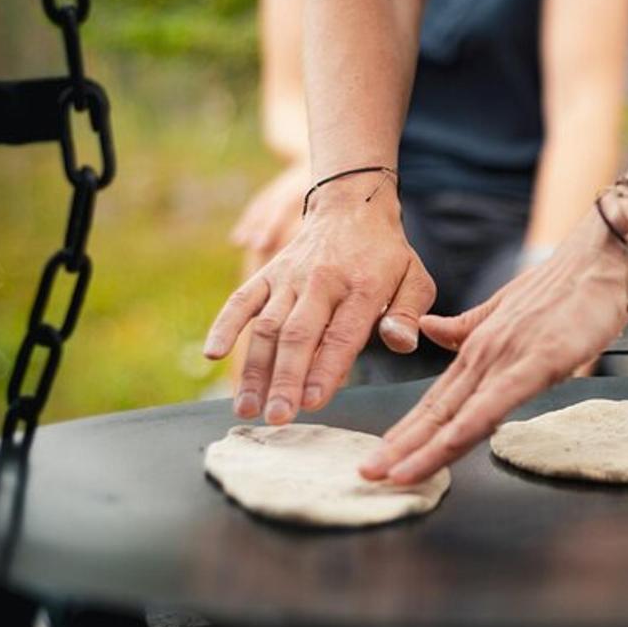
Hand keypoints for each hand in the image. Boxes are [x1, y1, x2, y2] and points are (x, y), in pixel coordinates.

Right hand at [204, 175, 436, 423]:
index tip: (314, 402)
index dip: (326, 369)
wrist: (352, 209)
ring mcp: (290, 277)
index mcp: (362, 287)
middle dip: (286, 379)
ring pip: (267, 325)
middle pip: (298, 335)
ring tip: (247, 408)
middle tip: (278, 418)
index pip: (342, 335)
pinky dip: (225, 324)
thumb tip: (400, 343)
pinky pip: (242, 299)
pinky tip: (212, 354)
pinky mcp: (268, 274)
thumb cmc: (387, 256)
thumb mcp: (415, 279)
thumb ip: (407, 314)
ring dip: (255, 368)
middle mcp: (321, 282)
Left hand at [359, 207, 627, 484]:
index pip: (436, 399)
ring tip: (391, 474)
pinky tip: (444, 448)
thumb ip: (468, 325)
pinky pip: (495, 401)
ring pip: (458, 413)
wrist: (603, 257)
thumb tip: (430, 329)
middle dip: (400, 447)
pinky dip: (467, 427)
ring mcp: (508, 357)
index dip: (407, 431)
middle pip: (436, 411)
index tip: (381, 457)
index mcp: (479, 346)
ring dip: (422, 446)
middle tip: (367, 475)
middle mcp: (485, 353)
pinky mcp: (537, 361)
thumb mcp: (508, 307)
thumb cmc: (567, 285)